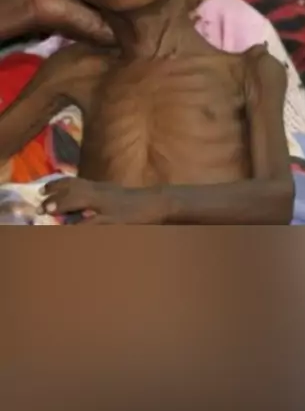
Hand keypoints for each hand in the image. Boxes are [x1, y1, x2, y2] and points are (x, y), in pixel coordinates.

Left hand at [39, 177, 164, 224]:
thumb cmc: (135, 203)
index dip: (57, 185)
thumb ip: (95, 200)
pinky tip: (71, 228)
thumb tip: (76, 209)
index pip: (75, 182)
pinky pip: (95, 221)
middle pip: (75, 189)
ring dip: (64, 205)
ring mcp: (109, 205)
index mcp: (101, 188)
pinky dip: (82, 225)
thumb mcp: (113, 197)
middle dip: (56, 196)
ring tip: (48, 210)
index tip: (42, 190)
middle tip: (40, 205)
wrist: (158, 203)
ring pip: (82, 202)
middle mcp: (103, 193)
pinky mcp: (116, 218)